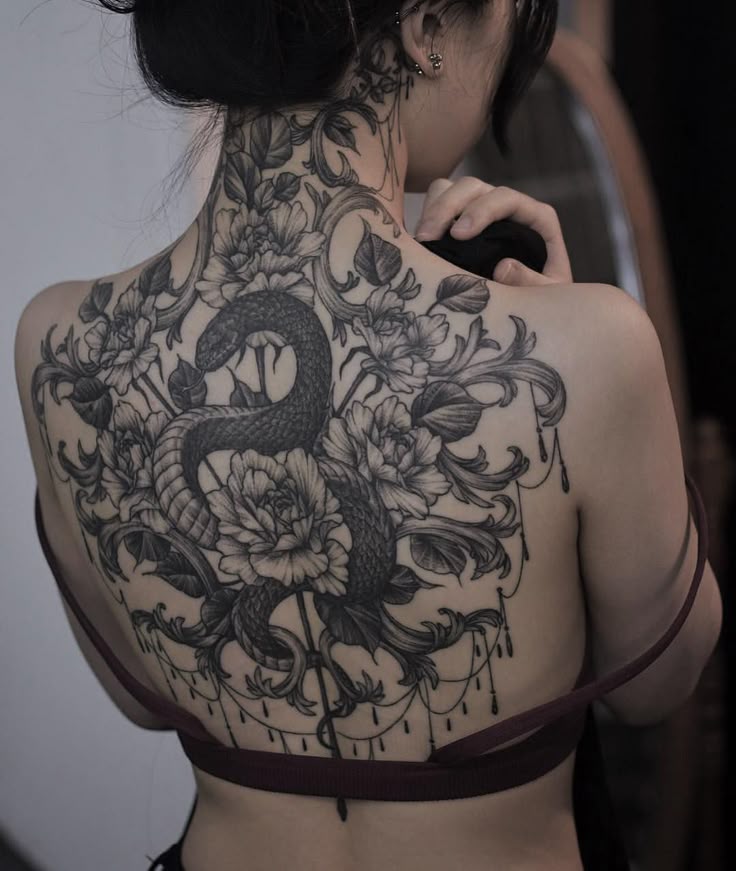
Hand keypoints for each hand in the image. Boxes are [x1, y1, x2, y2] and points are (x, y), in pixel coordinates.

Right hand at [414, 177, 572, 285]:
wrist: (527, 307)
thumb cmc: (541, 298)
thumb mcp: (547, 296)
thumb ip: (532, 282)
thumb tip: (503, 268)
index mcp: (534, 218)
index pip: (505, 198)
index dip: (481, 210)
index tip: (458, 235)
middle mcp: (505, 207)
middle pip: (471, 187)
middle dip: (447, 208)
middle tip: (427, 239)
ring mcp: (479, 211)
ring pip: (449, 189)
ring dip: (431, 210)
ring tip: (420, 242)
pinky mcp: (457, 222)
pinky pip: (434, 204)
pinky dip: (423, 218)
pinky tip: (416, 245)